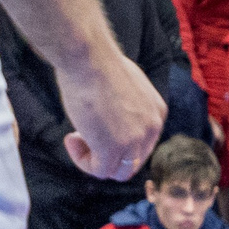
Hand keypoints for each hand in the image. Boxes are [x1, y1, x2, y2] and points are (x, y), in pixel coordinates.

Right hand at [57, 41, 164, 180]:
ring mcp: (133, 141)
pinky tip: (71, 139)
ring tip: (76, 138)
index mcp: (157, 113)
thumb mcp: (125, 84)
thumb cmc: (98, 63)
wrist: (88, 58)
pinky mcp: (112, 149)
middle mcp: (151, 129)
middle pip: (133, 160)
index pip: (142, 142)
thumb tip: (112, 115)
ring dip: (95, 159)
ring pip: (118, 171)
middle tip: (84, 133)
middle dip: (108, 153)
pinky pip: (99, 171)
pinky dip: (83, 160)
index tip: (97, 124)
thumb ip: (126, 104)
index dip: (118, 139)